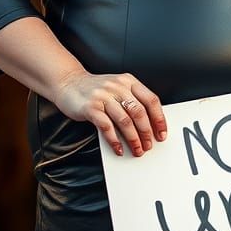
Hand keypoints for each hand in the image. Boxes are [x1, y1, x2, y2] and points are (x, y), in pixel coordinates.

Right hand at [52, 70, 166, 156]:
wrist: (68, 83)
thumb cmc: (95, 89)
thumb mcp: (117, 88)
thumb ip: (132, 100)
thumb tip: (149, 125)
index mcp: (128, 81)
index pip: (151, 100)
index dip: (159, 119)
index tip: (162, 134)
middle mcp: (117, 87)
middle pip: (139, 112)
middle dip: (146, 132)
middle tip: (148, 145)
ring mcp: (103, 96)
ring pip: (125, 121)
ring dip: (133, 139)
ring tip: (136, 149)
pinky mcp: (90, 107)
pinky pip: (107, 127)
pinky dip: (115, 140)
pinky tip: (118, 148)